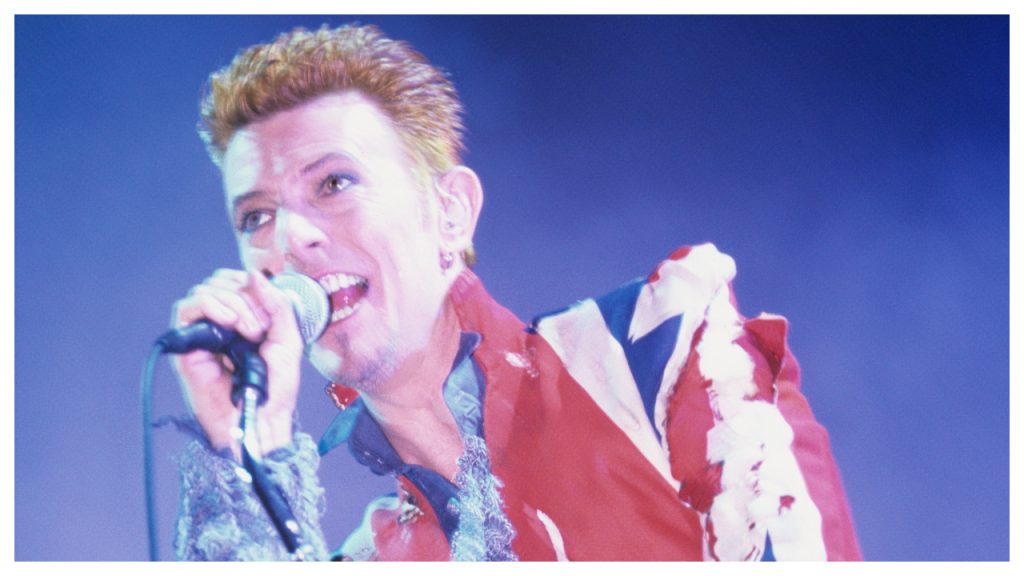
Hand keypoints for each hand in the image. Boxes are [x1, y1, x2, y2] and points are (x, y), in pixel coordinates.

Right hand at [169, 269, 303, 457]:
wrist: (264, 418)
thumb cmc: (276, 388)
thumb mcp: (288, 338)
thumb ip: (276, 304)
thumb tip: (254, 274)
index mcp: (243, 319)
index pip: (235, 282)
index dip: (251, 286)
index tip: (268, 313)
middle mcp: (220, 324)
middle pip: (218, 282)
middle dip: (244, 297)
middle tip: (260, 328)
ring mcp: (202, 335)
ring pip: (203, 291)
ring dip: (231, 303)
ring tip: (248, 332)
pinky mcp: (187, 348)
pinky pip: (186, 309)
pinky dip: (210, 306)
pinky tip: (231, 324)